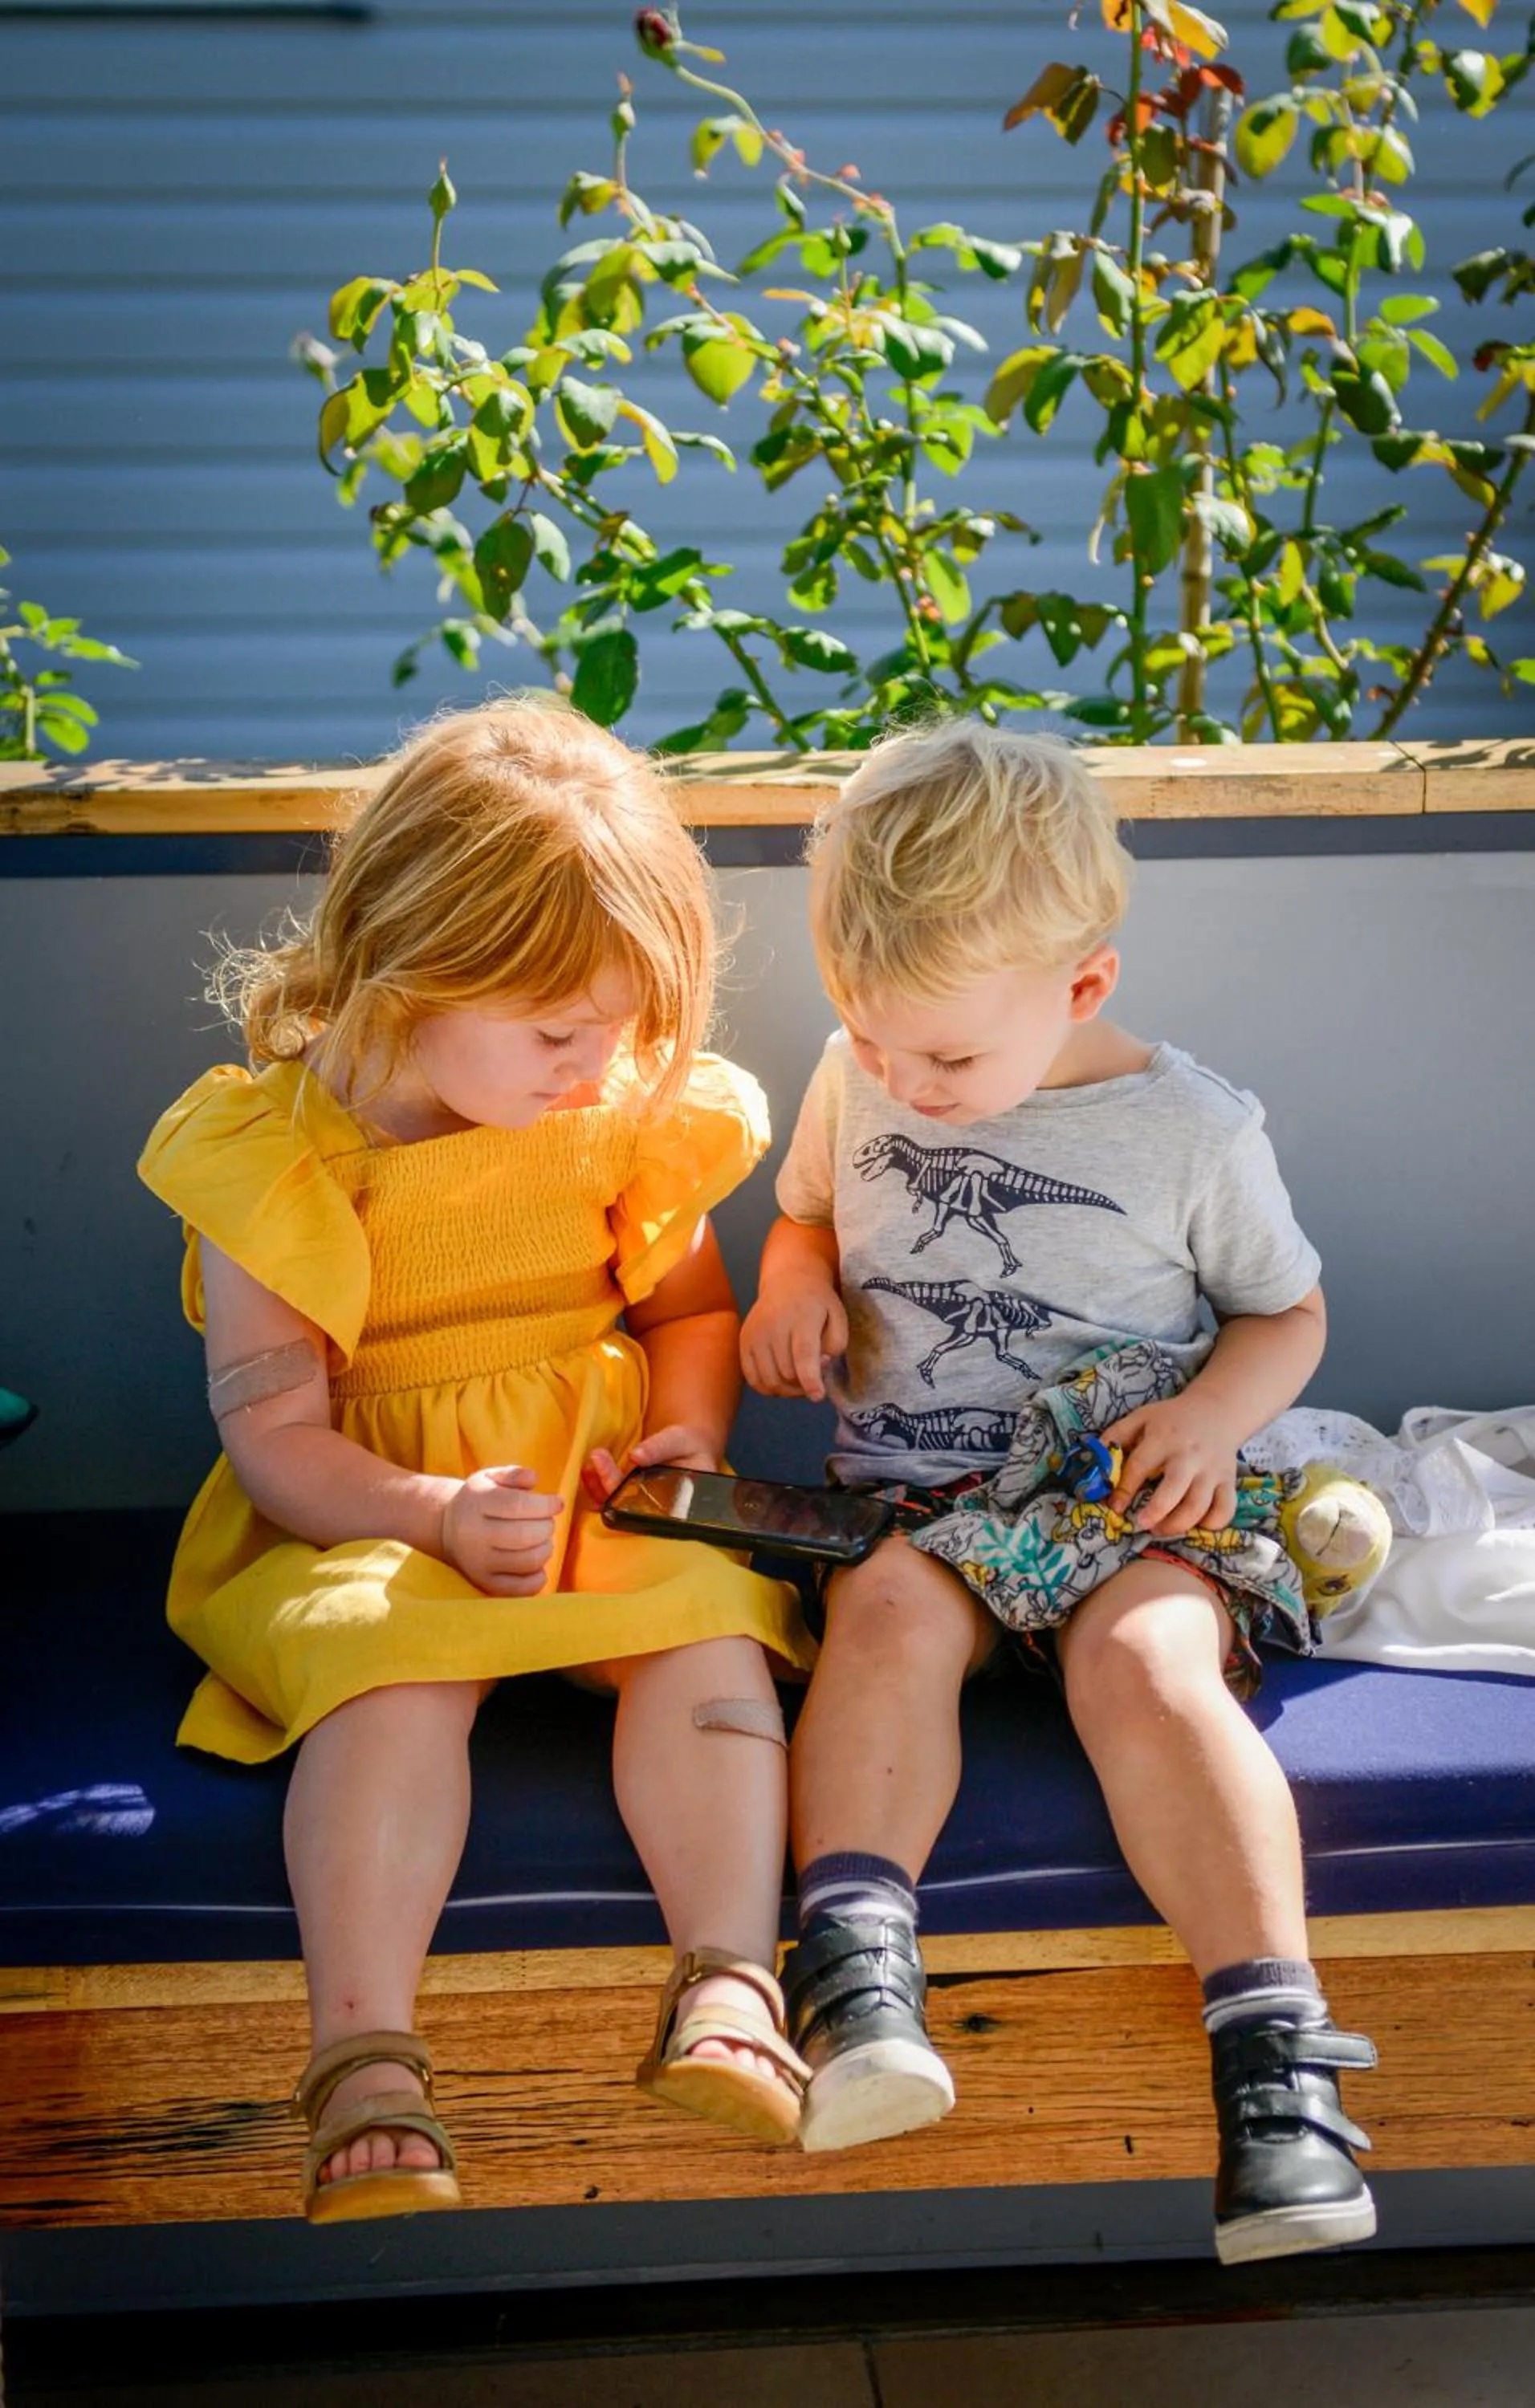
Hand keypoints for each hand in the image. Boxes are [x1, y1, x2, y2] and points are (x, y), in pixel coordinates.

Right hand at [440, 1464, 560, 1595]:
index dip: (545, 1504)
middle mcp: (474, 1535)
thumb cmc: (479, 1501)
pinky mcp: (485, 1584)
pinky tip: (537, 1564)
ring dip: (546, 1549)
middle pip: (525, 1535)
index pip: (517, 1505)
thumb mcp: (490, 1478)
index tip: (557, 1503)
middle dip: (547, 1527)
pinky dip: (538, 1577)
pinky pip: (521, 1588)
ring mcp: (478, 1563)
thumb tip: (534, 1479)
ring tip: (541, 1540)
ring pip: (528, 1561)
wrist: (446, 1529)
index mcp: (476, 1503)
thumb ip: (514, 1474)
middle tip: (546, 1522)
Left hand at [582, 1422, 719, 1504]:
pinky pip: (609, 1497)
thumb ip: (660, 1447)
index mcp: (674, 1505)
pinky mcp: (628, 1498)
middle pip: (626, 1506)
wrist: (687, 1448)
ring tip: (589, 1462)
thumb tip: (635, 1456)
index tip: (612, 1473)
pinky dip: (596, 1485)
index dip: (627, 1492)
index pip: (646, 1506)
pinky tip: (588, 1469)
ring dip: (598, 1486)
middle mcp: (655, 1511)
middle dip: (609, 1483)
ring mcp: (640, 1506)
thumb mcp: (680, 1440)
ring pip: (614, 1505)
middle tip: (597, 1456)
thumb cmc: (689, 1446)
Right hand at [740, 1280, 848, 1402]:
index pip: (803, 1355)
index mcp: (801, 1317)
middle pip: (786, 1373)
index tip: (817, 1396)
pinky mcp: (743, 1343)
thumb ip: (835, 1344)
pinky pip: (753, 1380)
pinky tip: (783, 1379)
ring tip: (801, 1378)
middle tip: (816, 1372)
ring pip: (769, 1381)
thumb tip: (819, 1366)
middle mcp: (773, 1326)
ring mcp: (754, 1335)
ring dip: (788, 1390)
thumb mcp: (838, 1317)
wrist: (787, 1282)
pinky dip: (770, 1388)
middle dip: (805, 1383)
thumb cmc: (817, 1303)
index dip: (810, 1380)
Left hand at [1102, 1392, 1241, 1538]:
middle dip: (1156, 1511)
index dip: (1124, 1489)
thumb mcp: (1141, 1418)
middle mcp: (1189, 1455)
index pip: (1140, 1465)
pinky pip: (1225, 1510)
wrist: (1216, 1412)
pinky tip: (1194, 1525)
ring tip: (1160, 1529)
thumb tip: (1094, 1462)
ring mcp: (1212, 1470)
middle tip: (1141, 1524)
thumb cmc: (1171, 1420)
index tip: (1114, 1507)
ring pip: (1199, 1505)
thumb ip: (1116, 1436)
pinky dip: (1211, 1524)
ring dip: (1178, 1524)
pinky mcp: (1228, 1481)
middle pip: (1175, 1488)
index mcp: (1164, 1437)